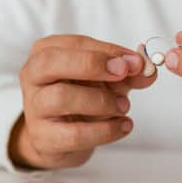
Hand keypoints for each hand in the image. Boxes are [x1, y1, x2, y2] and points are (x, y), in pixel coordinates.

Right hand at [10, 35, 156, 168]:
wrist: (58, 138)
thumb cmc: (81, 98)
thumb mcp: (105, 78)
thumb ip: (127, 72)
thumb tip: (148, 70)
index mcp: (45, 52)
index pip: (75, 44)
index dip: (107, 50)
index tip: (135, 61)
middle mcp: (33, 75)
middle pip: (52, 62)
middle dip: (91, 65)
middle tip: (123, 73)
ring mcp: (34, 107)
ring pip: (62, 97)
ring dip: (101, 101)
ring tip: (124, 106)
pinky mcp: (43, 137)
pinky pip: (74, 133)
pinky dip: (105, 130)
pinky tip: (123, 126)